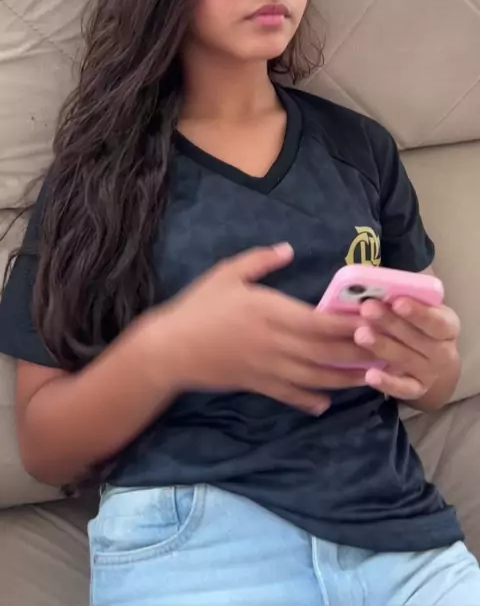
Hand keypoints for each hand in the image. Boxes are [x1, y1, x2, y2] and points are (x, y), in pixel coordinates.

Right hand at [159, 244, 372, 414]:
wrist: (171, 348)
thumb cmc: (200, 306)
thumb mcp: (228, 273)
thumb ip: (261, 261)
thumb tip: (289, 249)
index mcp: (271, 312)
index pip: (319, 322)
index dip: (349, 324)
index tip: (373, 321)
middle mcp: (276, 343)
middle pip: (326, 352)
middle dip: (358, 354)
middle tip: (385, 353)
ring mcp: (268, 368)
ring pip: (315, 378)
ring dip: (344, 380)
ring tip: (369, 379)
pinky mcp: (258, 385)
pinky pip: (290, 396)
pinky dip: (310, 401)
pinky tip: (326, 403)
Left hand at [353, 297, 460, 400]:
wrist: (432, 362)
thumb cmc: (418, 325)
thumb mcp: (419, 310)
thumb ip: (402, 299)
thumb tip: (374, 285)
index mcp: (447, 326)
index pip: (436, 320)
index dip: (418, 312)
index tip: (397, 302)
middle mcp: (443, 351)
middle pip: (418, 338)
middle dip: (391, 323)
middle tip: (367, 309)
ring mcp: (430, 373)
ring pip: (407, 360)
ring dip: (383, 347)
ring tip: (360, 334)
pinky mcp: (416, 390)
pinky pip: (402, 389)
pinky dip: (387, 383)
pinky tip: (370, 374)